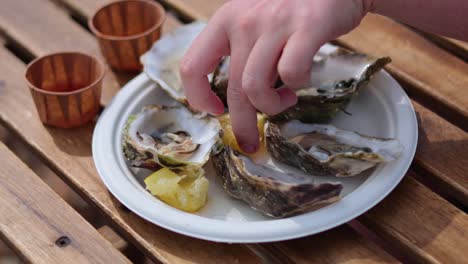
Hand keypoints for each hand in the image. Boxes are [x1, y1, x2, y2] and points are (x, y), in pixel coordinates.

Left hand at [180, 0, 369, 151]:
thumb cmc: (291, 7)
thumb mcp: (252, 17)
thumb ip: (238, 47)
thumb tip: (231, 95)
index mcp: (225, 20)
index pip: (192, 66)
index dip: (198, 97)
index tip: (214, 110)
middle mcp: (244, 21)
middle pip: (233, 89)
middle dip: (242, 125)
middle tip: (250, 142)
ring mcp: (275, 24)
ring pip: (257, 88)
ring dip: (272, 106)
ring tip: (285, 100)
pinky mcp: (307, 27)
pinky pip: (292, 73)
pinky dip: (297, 85)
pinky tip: (302, 78)